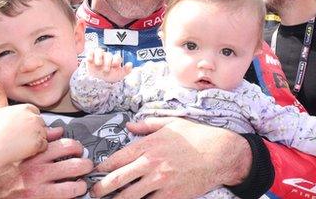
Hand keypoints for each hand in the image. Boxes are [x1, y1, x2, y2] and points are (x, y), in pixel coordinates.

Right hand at [0, 80, 49, 189]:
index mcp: (25, 108)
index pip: (35, 113)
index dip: (27, 122)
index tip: (17, 128)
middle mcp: (32, 117)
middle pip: (41, 124)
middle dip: (33, 131)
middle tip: (18, 137)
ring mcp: (36, 129)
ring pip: (44, 135)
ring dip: (35, 140)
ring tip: (19, 143)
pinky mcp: (38, 142)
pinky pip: (44, 146)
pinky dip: (36, 150)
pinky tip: (24, 149)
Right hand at [0, 137, 93, 197]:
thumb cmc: (3, 176)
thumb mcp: (16, 155)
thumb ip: (36, 142)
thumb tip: (58, 130)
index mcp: (31, 153)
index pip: (60, 142)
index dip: (74, 145)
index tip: (78, 149)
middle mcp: (36, 165)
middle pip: (70, 152)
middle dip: (82, 157)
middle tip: (86, 163)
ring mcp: (38, 183)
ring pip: (72, 171)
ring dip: (82, 174)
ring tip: (84, 179)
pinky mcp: (40, 198)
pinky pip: (66, 192)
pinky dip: (76, 190)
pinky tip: (77, 191)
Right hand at [86, 48, 132, 82]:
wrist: (98, 81)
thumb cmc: (110, 76)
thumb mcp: (119, 75)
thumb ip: (126, 70)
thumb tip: (130, 64)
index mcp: (114, 60)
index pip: (116, 56)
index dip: (116, 60)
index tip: (115, 65)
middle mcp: (107, 56)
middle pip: (108, 55)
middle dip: (107, 62)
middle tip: (106, 70)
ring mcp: (99, 56)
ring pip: (99, 51)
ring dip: (99, 57)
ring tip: (98, 64)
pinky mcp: (91, 57)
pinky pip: (90, 51)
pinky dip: (90, 55)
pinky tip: (90, 60)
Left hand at [90, 117, 250, 197]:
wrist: (221, 153)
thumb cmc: (197, 136)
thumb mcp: (170, 124)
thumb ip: (146, 125)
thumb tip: (128, 125)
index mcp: (148, 145)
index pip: (116, 158)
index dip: (102, 167)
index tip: (96, 172)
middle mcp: (151, 163)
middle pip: (117, 179)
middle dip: (101, 188)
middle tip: (93, 192)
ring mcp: (160, 181)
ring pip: (129, 196)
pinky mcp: (172, 196)